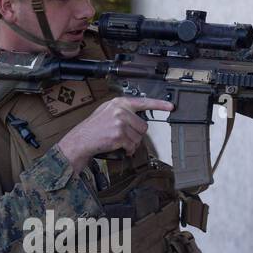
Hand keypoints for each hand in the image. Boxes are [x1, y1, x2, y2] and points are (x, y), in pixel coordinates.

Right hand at [56, 96, 172, 172]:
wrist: (81, 140)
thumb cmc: (93, 128)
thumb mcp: (107, 111)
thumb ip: (123, 111)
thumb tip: (138, 118)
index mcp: (119, 103)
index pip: (143, 102)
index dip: (159, 104)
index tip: (171, 106)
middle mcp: (120, 110)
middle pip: (143, 126)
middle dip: (136, 135)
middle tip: (124, 136)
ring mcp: (120, 122)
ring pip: (139, 137)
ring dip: (131, 143)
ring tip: (118, 141)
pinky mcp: (119, 135)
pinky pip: (132, 145)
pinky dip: (127, 150)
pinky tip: (118, 147)